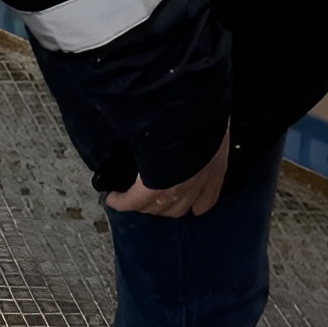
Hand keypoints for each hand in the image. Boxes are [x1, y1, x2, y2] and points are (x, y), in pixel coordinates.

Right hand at [105, 126, 229, 217]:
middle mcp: (194, 189)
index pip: (205, 202)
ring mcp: (171, 194)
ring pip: (154, 208)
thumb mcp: (215, 124)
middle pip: (176, 209)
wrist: (189, 123)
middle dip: (167, 204)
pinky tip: (112, 197)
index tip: (188, 198)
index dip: (195, 202)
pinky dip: (120, 201)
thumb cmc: (208, 117)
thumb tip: (206, 123)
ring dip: (144, 203)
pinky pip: (131, 202)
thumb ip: (210, 132)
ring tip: (134, 196)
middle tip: (157, 192)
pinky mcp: (147, 192)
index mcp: (215, 172)